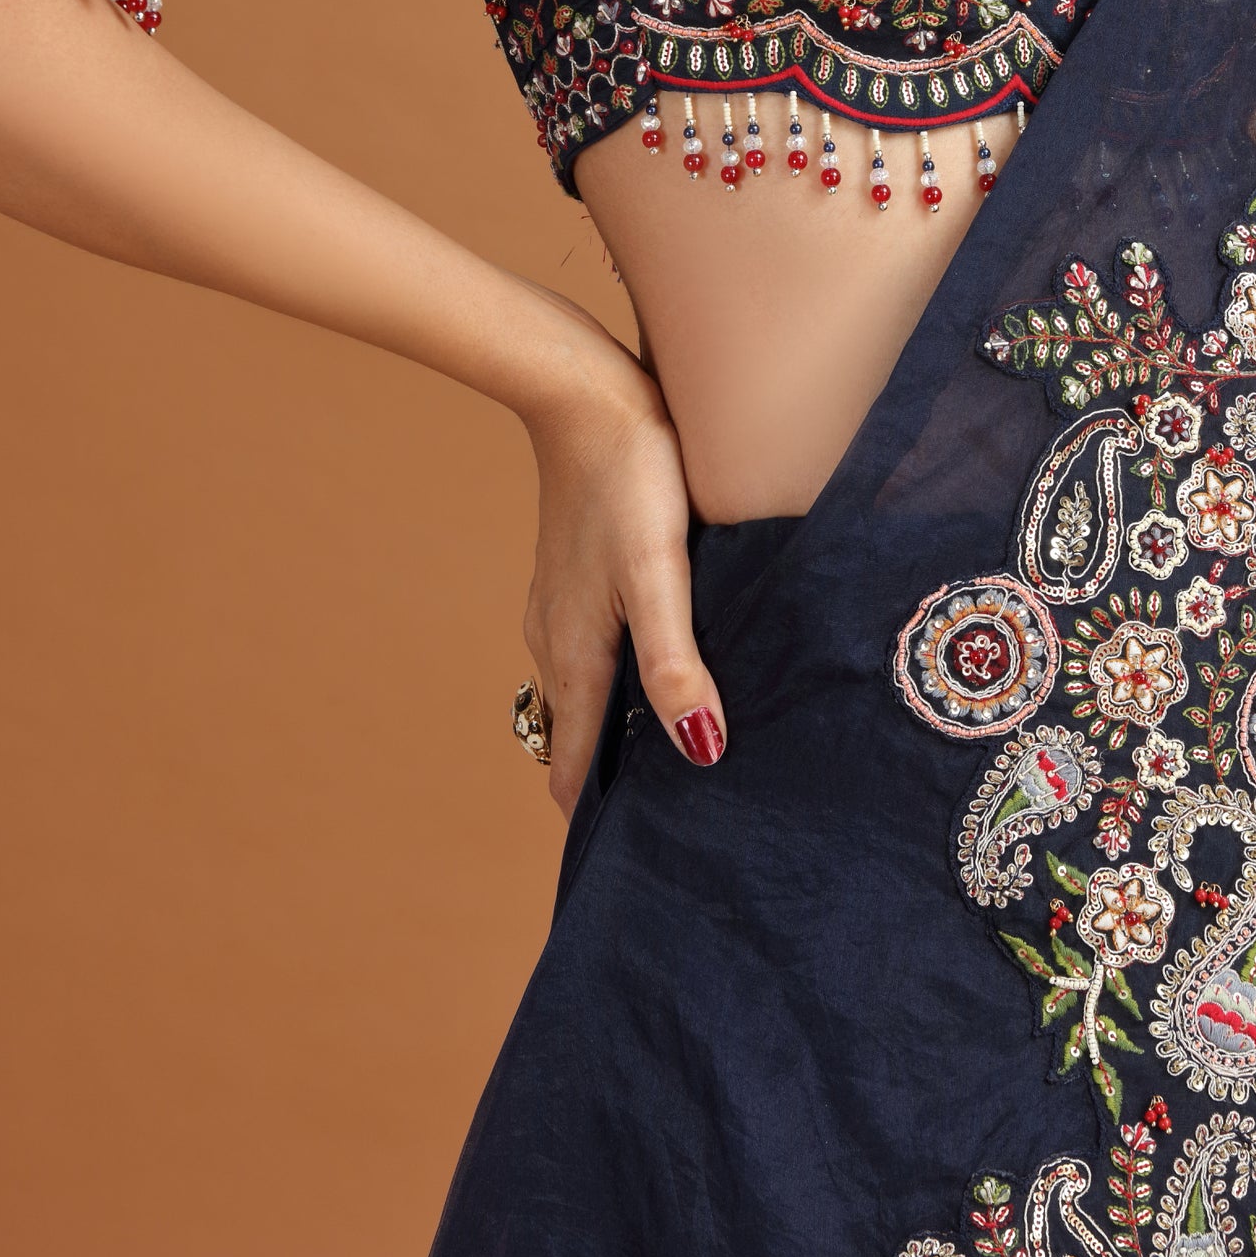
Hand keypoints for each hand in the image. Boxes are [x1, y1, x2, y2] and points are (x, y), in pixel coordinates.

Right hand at [519, 340, 723, 820]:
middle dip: (615, 781)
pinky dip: (624, 677)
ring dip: (621, 727)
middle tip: (673, 822)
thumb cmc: (628, 478)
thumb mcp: (660, 575)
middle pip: (578, 735)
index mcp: (574, 656)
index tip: (625, 866)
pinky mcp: (580, 569)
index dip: (595, 818)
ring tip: (680, 754)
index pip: (570, 766)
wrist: (583, 390)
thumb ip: (675, 665)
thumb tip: (698, 754)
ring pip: (588, 690)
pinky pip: (597, 646)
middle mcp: (557, 639)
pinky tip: (669, 665)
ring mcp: (564, 603)